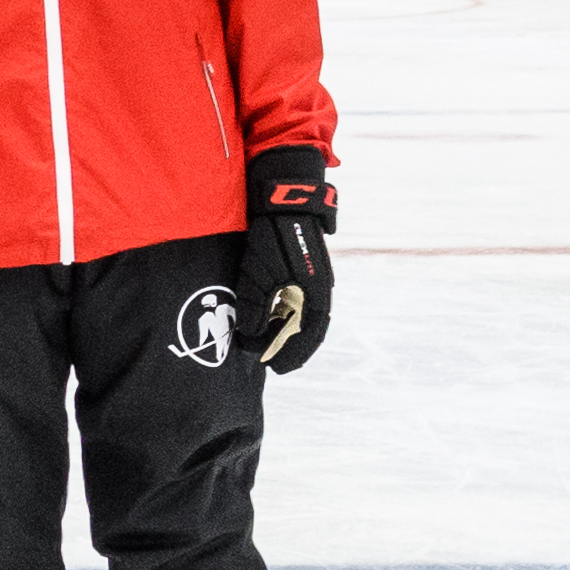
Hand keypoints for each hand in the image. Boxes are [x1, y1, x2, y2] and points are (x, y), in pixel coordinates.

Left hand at [237, 146, 334, 370]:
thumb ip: (255, 309)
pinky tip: (264, 316)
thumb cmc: (271, 237)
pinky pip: (292, 298)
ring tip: (262, 342)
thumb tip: (251, 340)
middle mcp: (317, 289)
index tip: (277, 369)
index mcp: (315, 295)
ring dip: (283, 329)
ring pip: (298, 313)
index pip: (309, 335)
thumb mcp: (257, 276)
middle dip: (287, 345)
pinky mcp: (299, 267)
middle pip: (305, 327)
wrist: (282, 200)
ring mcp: (310, 277)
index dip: (293, 354)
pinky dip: (280, 312)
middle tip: (268, 361)